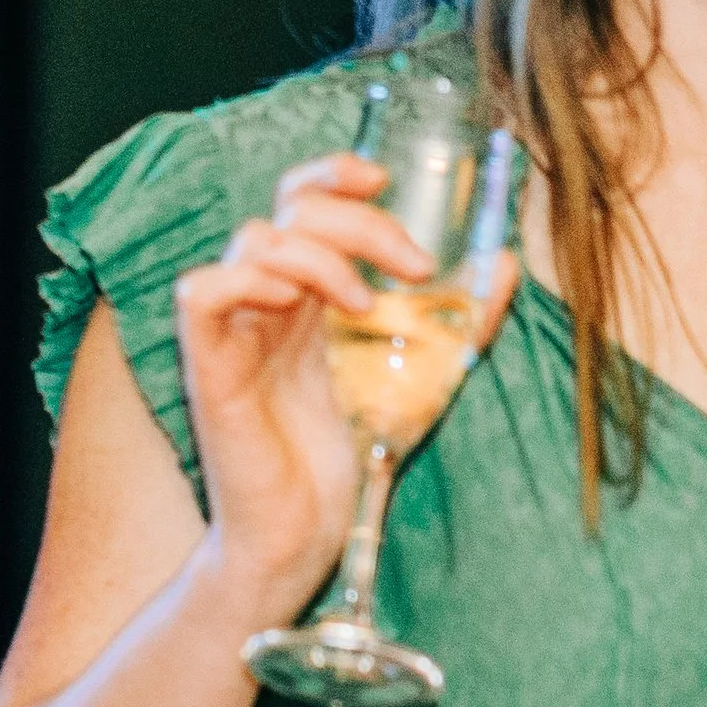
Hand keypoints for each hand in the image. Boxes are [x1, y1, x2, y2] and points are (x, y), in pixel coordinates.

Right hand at [173, 150, 519, 617]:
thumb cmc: (348, 461)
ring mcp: (234, 332)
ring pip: (252, 239)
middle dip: (358, 220)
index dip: (334, 171)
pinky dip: (249, 281)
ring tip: (366, 306)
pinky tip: (296, 310)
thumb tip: (503, 262)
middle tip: (411, 265)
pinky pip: (203, 291)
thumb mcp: (421, 376)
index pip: (301, 199)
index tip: (385, 180)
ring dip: (321, 256)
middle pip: (288, 208)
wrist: (305, 534)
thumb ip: (456, 321)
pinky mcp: (209, 367)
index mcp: (306, 295)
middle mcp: (265, 303)